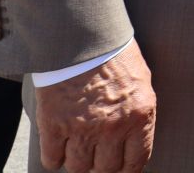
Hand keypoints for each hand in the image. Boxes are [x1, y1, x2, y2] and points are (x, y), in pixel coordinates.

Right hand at [34, 41, 155, 172]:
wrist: (81, 35)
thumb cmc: (114, 54)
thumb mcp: (141, 82)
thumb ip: (139, 114)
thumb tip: (134, 142)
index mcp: (140, 116)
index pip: (135, 162)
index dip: (126, 168)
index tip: (119, 166)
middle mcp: (113, 127)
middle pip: (105, 169)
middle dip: (101, 162)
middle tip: (96, 150)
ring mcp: (82, 128)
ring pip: (78, 167)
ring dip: (77, 159)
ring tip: (77, 143)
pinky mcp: (54, 125)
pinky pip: (52, 160)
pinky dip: (53, 156)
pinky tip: (58, 143)